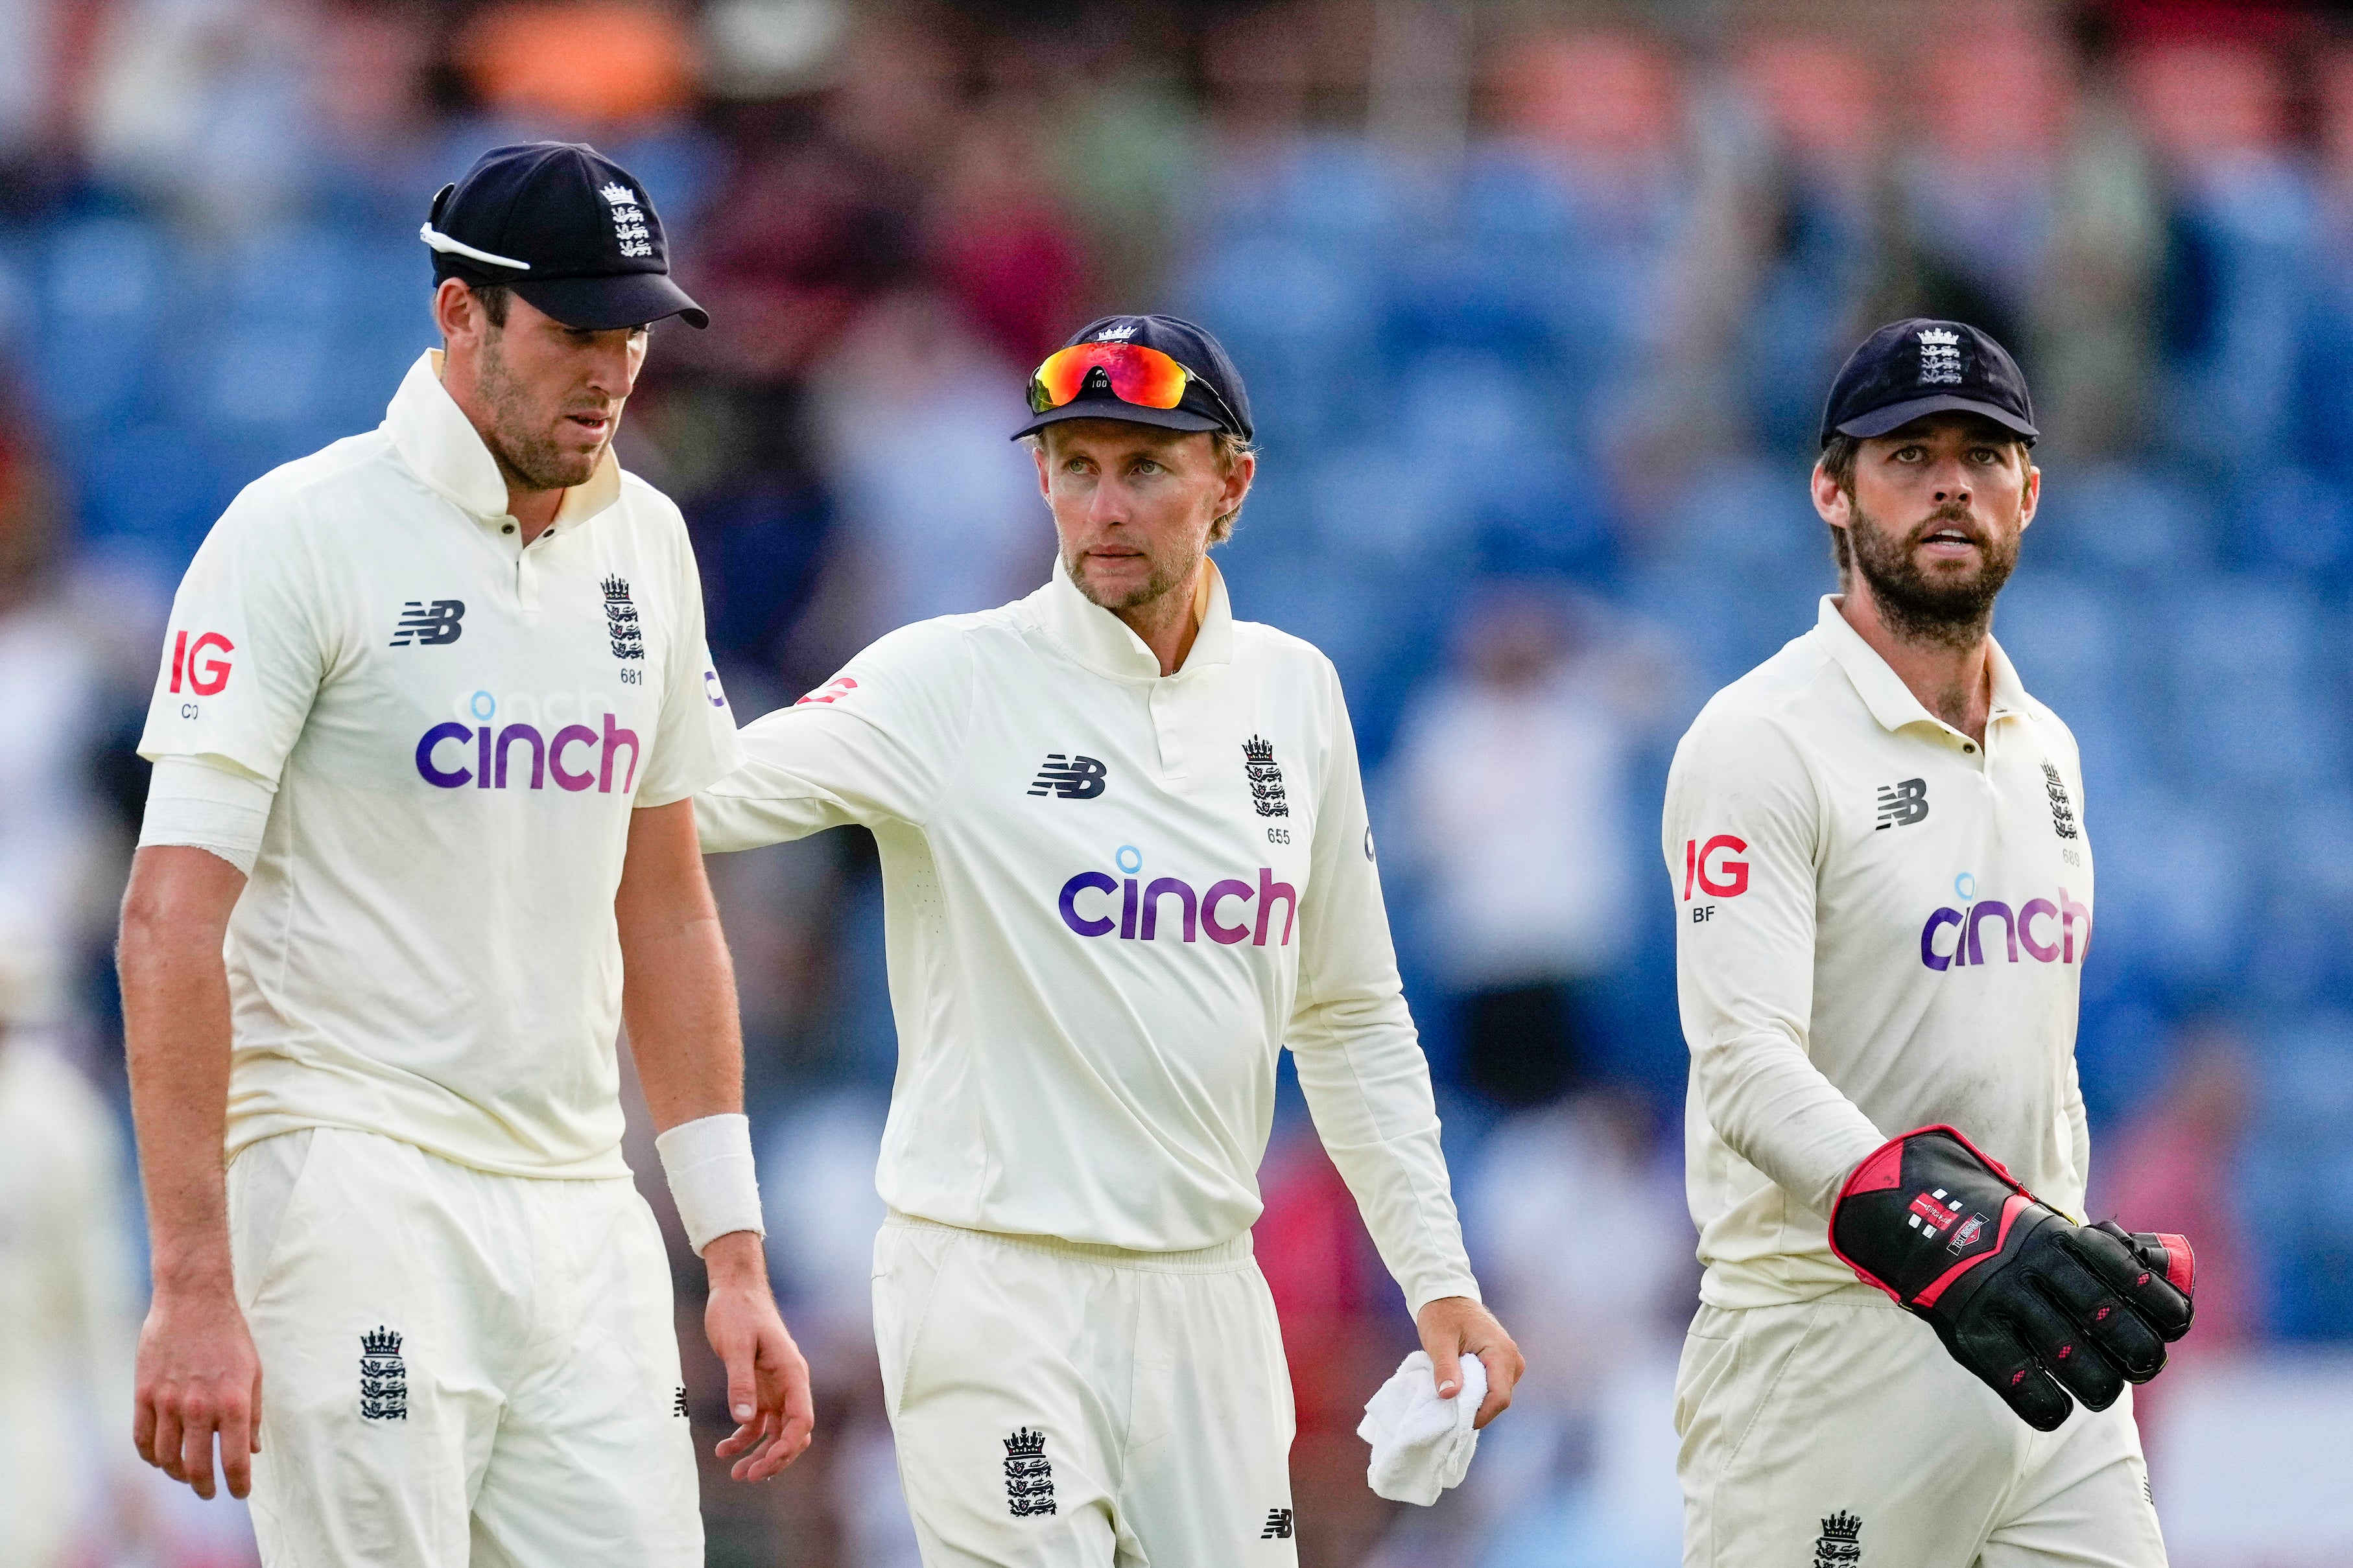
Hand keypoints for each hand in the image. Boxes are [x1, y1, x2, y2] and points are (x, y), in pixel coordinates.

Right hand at [133, 1275, 261, 1499]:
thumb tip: (252, 1451)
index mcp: (233, 1403)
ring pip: (166, 1458)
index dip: (238, 1484)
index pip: (234, 1461)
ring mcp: (168, 1402)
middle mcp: (200, 1407)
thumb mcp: (254, 1373)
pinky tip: (160, 1459)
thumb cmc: (230, 1336)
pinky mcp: (144, 1395)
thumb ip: (253, 1415)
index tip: (240, 1492)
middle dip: (205, 1487)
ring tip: (187, 1476)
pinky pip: (142, 1439)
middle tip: (210, 1491)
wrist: (194, 1301)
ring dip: (177, 1474)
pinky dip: (151, 1456)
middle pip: (197, 1467)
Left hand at [703, 1232, 815, 1479]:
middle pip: (794, 1433)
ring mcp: (776, 1388)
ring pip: (777, 1432)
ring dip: (761, 1454)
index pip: (801, 1420)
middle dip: (775, 1458)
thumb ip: (740, 1381)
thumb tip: (743, 1420)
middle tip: (747, 1476)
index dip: (787, 1448)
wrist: (734, 1289)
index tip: (764, 1466)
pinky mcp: (760, 1387)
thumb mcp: (735, 1344)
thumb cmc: (738, 1311)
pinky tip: (723, 1449)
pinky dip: (744, 1438)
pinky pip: (758, 1422)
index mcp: (793, 1373)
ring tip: (736, 1473)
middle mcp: (790, 1384)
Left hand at [1414, 1296, 1523, 1428]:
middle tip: (1453, 1412)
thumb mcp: (1438, 1341)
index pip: (1500, 1396)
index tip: (1460, 1422)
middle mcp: (1512, 1358)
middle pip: (1501, 1398)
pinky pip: (1494, 1386)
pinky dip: (1478, 1392)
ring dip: (1478, 1401)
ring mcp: (1509, 1360)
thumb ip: (1446, 1367)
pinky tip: (1460, 1391)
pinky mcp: (1502, 1362)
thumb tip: (1449, 1395)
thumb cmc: (1442, 1315)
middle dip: (1478, 1408)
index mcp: (1501, 1352)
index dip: (1482, 1414)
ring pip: (1498, 1394)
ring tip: (1454, 1399)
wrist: (1447, 1296)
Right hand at [1830, 1125, 2194, 1430]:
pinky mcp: (1974, 1335)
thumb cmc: (2009, 1244)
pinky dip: (2053, 1410)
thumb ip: (2115, 1254)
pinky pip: (2031, 1394)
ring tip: (2097, 1385)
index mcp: (2069, 1239)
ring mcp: (2005, 1301)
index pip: (2142, 1284)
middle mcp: (2041, 1269)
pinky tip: (2054, 1403)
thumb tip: (2174, 1284)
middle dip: (2143, 1357)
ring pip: (2087, 1371)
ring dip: (2103, 1388)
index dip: (2169, 1314)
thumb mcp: (2058, 1232)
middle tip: (2135, 1362)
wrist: (1920, 1223)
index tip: (2166, 1326)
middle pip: (2122, 1332)